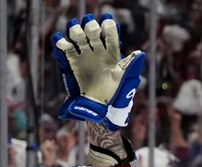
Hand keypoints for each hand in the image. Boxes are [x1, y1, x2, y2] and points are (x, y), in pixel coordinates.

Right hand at [52, 13, 145, 130]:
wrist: (100, 110)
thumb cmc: (116, 96)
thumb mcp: (125, 81)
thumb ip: (130, 66)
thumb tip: (140, 53)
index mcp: (113, 54)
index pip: (111, 36)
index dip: (109, 27)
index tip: (106, 21)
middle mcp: (99, 52)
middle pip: (93, 33)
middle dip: (91, 27)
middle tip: (91, 27)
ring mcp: (86, 56)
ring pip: (79, 37)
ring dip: (76, 31)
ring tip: (75, 31)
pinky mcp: (73, 63)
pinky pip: (66, 50)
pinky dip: (62, 43)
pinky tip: (61, 41)